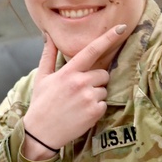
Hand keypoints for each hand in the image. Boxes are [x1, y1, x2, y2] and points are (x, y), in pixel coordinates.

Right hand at [20, 25, 125, 159]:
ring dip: (96, 95)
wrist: (40, 133)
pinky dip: (96, 109)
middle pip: (103, 73)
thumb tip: (49, 36)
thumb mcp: (42, 78)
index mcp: (68, 72)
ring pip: (104, 90)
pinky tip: (81, 114)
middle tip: (79, 91)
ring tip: (78, 104)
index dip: (108, 38)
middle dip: (96, 81)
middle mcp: (80, 82)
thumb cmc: (41, 103)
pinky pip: (104, 105)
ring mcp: (88, 98)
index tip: (121, 28)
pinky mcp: (94, 112)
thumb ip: (48, 55)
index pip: (91, 50)